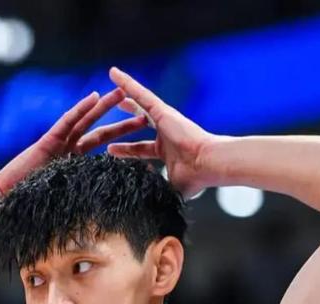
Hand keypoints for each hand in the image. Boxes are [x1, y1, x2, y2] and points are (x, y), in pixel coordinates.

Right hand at [0, 88, 147, 195]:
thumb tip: (114, 205)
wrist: (8, 200)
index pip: (104, 146)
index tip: (142, 135)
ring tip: (120, 94)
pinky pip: (66, 122)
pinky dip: (80, 109)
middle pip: (100, 131)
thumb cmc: (35, 204)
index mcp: (76, 161)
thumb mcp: (70, 200)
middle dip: (120, 120)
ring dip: (103, 106)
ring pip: (85, 120)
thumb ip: (87, 196)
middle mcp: (69, 148)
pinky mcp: (47, 140)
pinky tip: (93, 98)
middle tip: (143, 110)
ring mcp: (58, 142)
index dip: (122, 139)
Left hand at [107, 67, 223, 197]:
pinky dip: (127, 83)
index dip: (126, 150)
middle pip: (140, 122)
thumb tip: (145, 213)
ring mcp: (164, 121)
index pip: (141, 150)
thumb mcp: (170, 189)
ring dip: (125, 91)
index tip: (111, 150)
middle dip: (127, 117)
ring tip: (111, 78)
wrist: (208, 165)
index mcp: (167, 152)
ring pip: (140, 102)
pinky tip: (113, 73)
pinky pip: (141, 94)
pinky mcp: (163, 111)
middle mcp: (166, 133)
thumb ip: (157, 194)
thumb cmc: (195, 179)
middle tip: (115, 111)